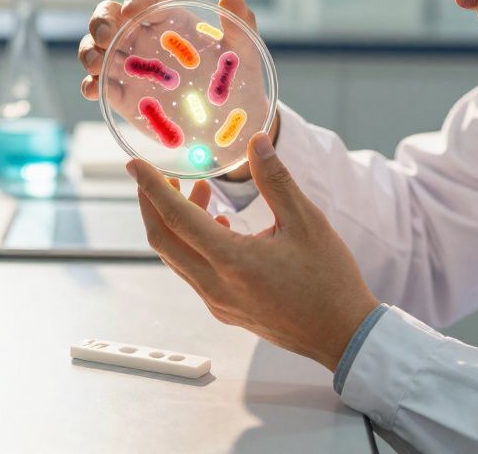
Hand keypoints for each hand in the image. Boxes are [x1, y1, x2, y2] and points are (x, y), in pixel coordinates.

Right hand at [79, 0, 277, 178]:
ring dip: (89, 51)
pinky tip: (95, 90)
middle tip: (106, 37)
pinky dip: (91, 85)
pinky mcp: (123, 95)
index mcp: (170, 20)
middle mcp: (144, 38)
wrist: (229, 122)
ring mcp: (131, 67)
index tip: (133, 10)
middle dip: (100, 21)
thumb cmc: (236, 78)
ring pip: (96, 48)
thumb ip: (239, 25)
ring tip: (95, 65)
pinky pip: (99, 84)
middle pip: (109, 17)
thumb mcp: (243, 51)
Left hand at [128, 132, 379, 370]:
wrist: (342, 335)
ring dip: (176, 224)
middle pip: (163, 242)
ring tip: (200, 192)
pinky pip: (194, 273)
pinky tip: (220, 226)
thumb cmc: (329, 281)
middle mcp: (216, 286)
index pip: (177, 218)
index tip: (134, 165)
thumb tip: (257, 142)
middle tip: (156, 176)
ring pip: (177, 258)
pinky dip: (193, 244)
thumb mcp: (307, 222)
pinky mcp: (226, 310)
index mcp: (232, 261)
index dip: (152, 187)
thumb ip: (276, 180)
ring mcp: (218, 302)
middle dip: (151, 205)